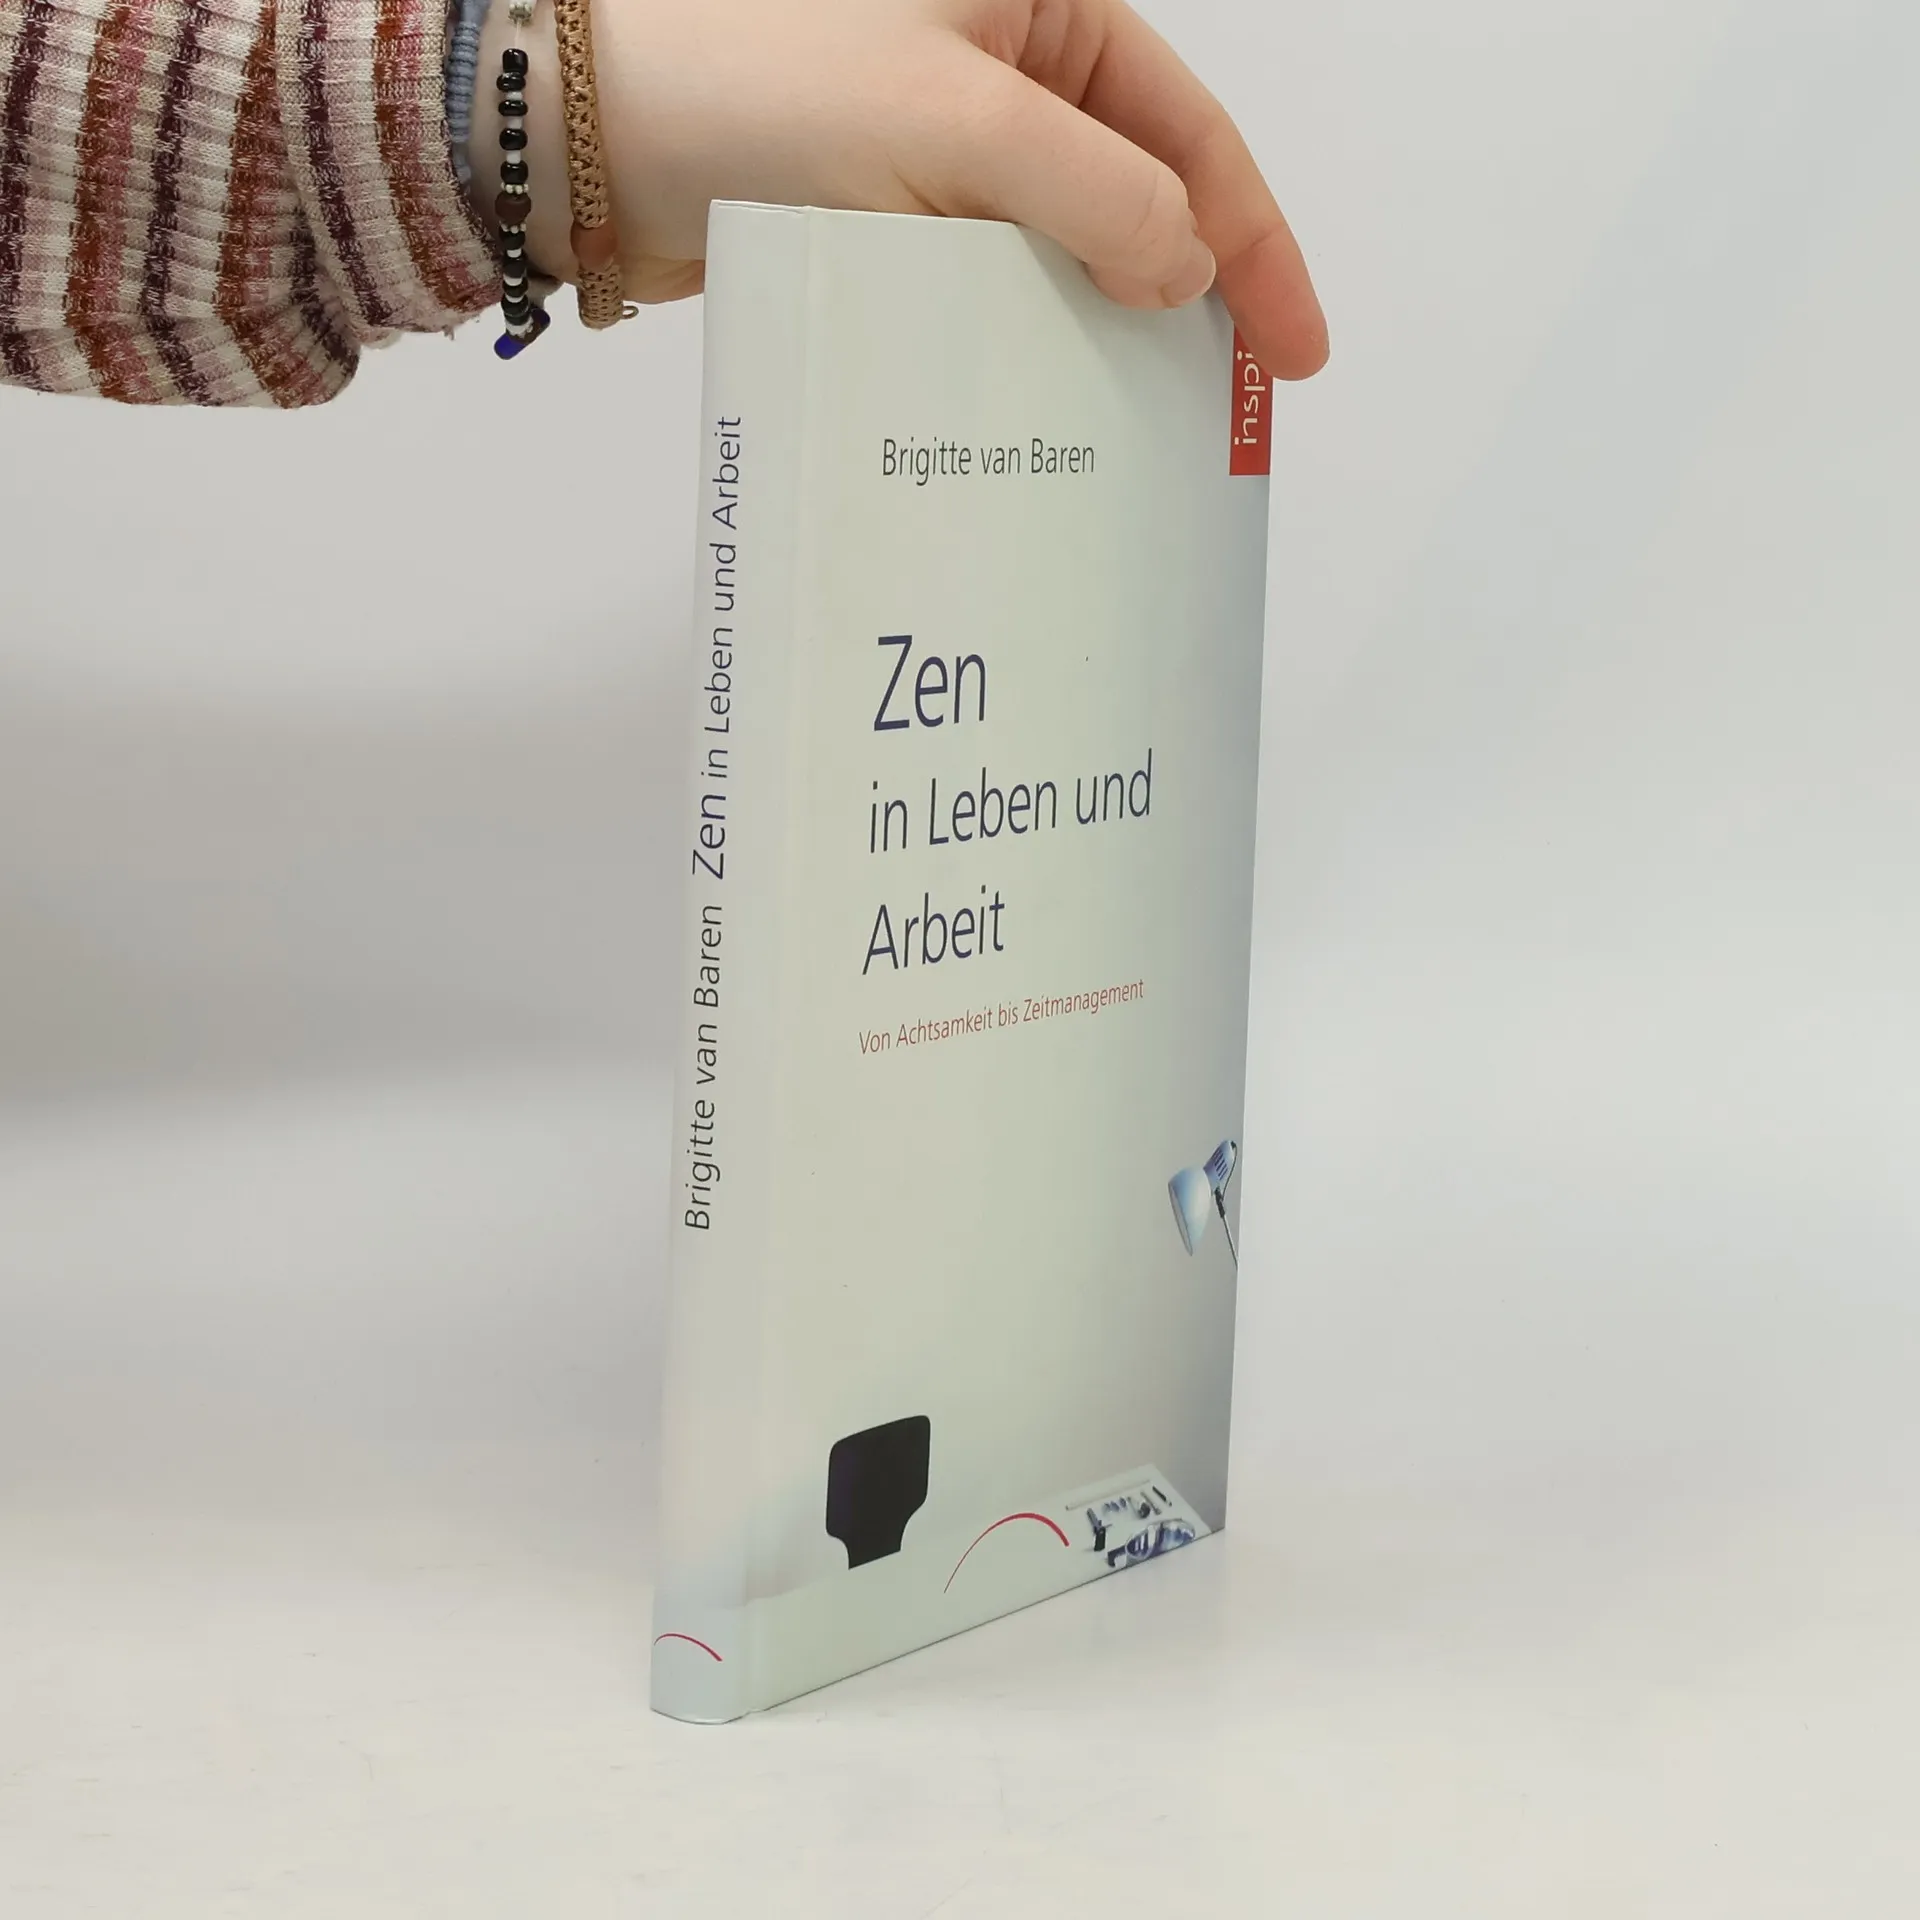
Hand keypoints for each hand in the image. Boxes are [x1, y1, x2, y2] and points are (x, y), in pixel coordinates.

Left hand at [483, 0, 1326, 378]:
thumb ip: (1094, 192)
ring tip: (1142, 434)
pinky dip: (1019, 349)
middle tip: (1227, 415)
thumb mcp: (956, 122)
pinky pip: (985, 290)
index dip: (1255, 245)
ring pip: (1061, 256)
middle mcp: (1003, 72)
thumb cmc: (755, 82)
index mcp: (1042, 8)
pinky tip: (1043, 415)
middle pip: (1138, 197)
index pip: (1190, 132)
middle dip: (1188, 302)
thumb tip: (1183, 271)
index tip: (1292, 353)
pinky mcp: (889, 219)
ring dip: (1100, 338)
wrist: (586, 137)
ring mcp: (943, 151)